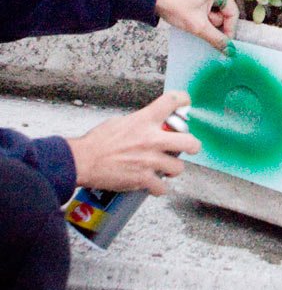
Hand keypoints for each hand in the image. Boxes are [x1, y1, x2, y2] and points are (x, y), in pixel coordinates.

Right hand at [67, 92, 200, 194]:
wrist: (81, 161)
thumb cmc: (96, 142)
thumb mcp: (121, 122)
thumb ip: (140, 122)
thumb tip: (149, 124)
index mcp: (145, 119)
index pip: (173, 100)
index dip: (183, 100)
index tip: (185, 104)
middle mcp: (152, 138)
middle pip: (189, 141)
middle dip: (192, 145)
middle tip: (189, 147)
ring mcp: (149, 160)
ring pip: (178, 167)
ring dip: (173, 169)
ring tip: (166, 169)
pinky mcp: (142, 179)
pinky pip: (161, 187)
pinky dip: (158, 188)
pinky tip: (154, 185)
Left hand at [156, 0, 236, 50]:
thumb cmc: (175, 8)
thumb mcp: (197, 26)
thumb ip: (216, 39)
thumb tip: (230, 51)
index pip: (233, 13)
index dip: (229, 30)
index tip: (224, 44)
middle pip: (225, 11)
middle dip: (213, 22)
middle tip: (199, 24)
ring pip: (217, 10)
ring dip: (207, 19)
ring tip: (193, 18)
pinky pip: (210, 6)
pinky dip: (204, 14)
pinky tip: (193, 15)